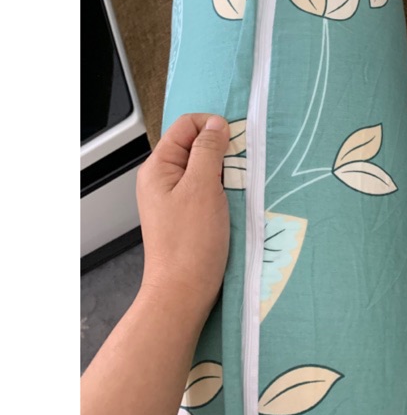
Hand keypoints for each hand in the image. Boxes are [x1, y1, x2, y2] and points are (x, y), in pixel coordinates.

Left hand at [136, 113, 229, 315]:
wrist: (184, 292)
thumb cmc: (191, 241)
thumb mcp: (203, 187)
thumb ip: (208, 150)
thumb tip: (216, 123)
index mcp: (159, 166)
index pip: (187, 125)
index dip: (212, 126)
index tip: (234, 144)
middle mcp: (164, 177)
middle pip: (197, 144)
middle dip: (222, 150)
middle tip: (238, 169)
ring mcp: (176, 196)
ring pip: (206, 167)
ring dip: (226, 171)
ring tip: (238, 187)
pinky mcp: (189, 212)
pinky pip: (209, 187)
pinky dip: (225, 188)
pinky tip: (235, 200)